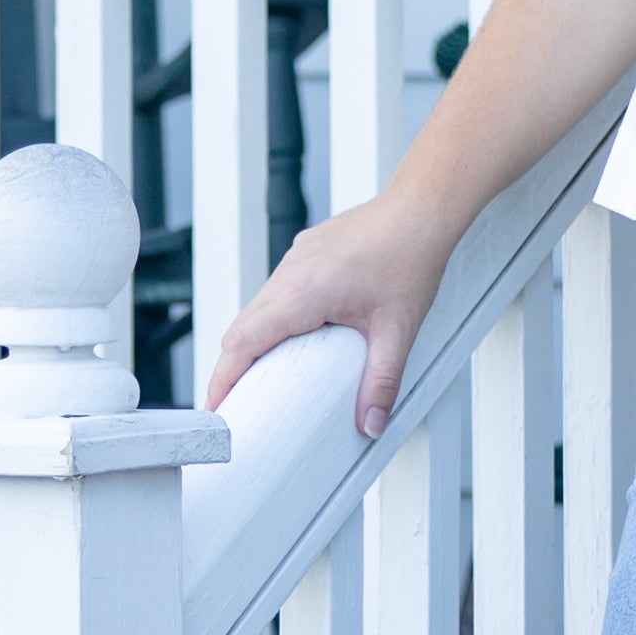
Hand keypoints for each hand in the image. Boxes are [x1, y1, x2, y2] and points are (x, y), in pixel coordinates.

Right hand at [208, 193, 454, 440]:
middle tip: (235, 400)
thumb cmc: (410, 258)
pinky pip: (276, 290)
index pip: (243, 343)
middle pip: (240, 328)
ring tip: (261, 374)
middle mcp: (290, 274)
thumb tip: (372, 423)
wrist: (420, 211)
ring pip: (256, 307)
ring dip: (252, 340)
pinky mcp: (305, 252)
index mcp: (302, 293)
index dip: (222, 378)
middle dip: (231, 366)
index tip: (216, 406)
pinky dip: (272, 317)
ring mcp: (295, 259)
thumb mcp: (397, 331)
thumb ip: (382, 382)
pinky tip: (293, 335)